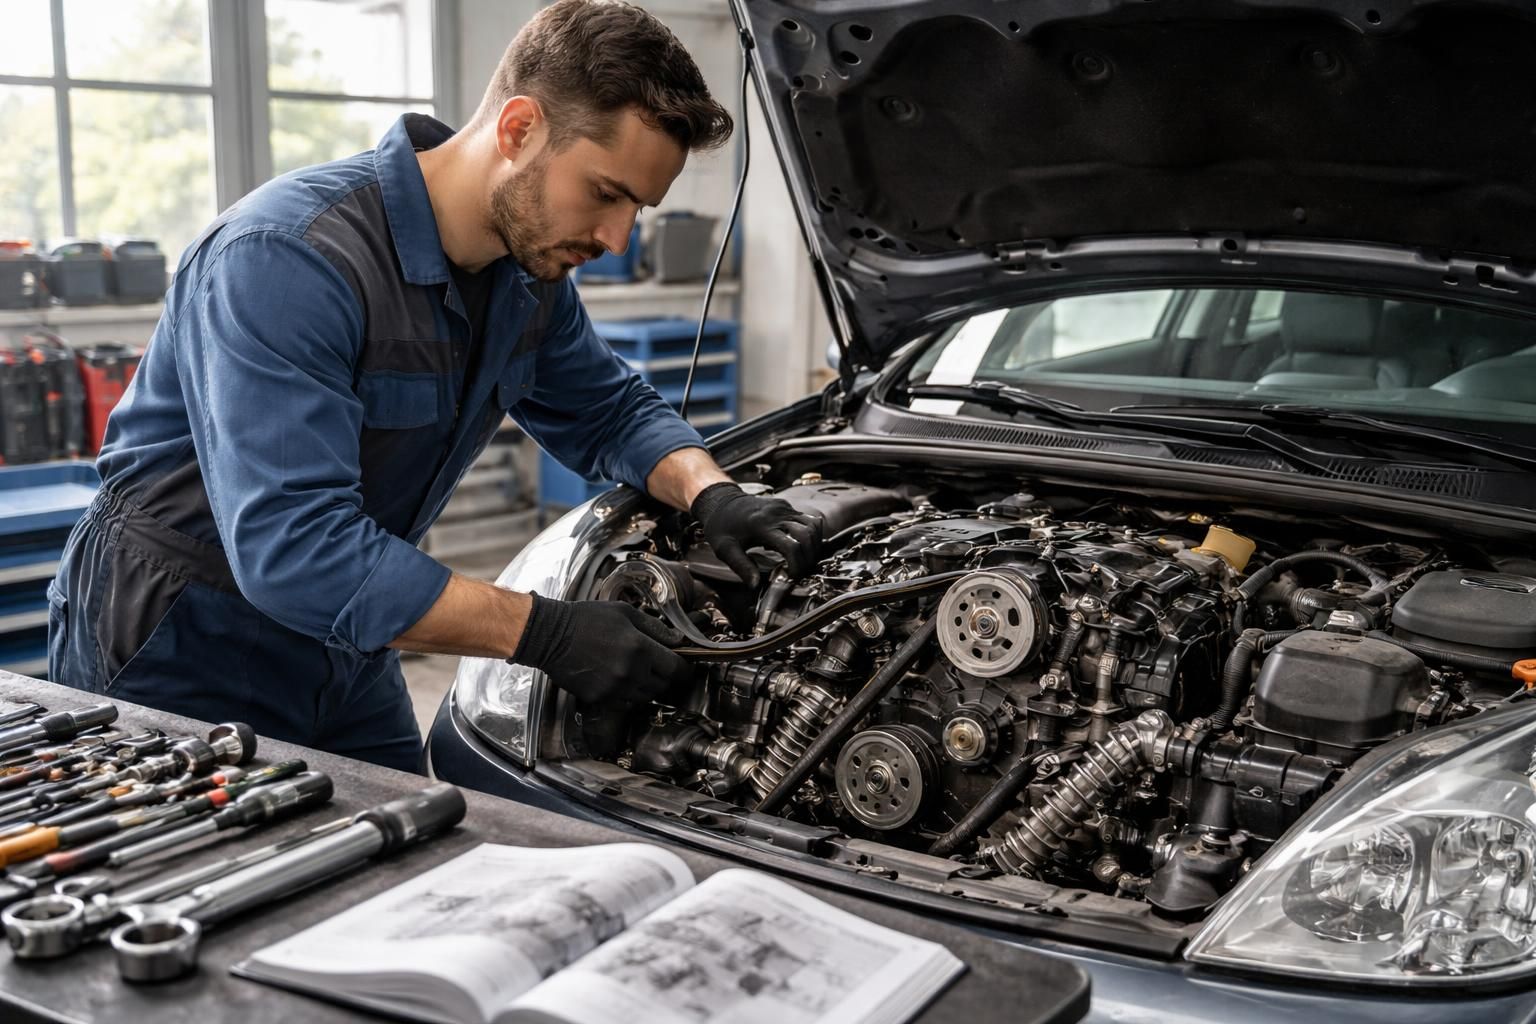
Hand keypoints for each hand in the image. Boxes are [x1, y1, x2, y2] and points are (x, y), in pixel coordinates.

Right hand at [511, 595, 690, 702]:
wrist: (550, 636)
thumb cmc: (586, 619)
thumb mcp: (624, 612)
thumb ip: (654, 627)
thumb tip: (676, 640)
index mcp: (640, 649)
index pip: (676, 669)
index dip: (683, 668)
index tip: (683, 666)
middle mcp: (630, 673)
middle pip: (662, 686)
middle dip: (663, 676)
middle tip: (655, 664)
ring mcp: (614, 689)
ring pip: (644, 697)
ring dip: (645, 686)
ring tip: (634, 670)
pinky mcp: (599, 699)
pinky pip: (623, 702)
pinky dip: (625, 693)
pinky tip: (615, 677)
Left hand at [691, 482, 820, 585]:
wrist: (720, 502)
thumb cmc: (721, 527)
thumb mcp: (725, 549)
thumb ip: (741, 567)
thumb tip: (755, 585)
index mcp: (761, 526)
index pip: (791, 546)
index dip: (797, 565)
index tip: (792, 577)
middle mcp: (776, 514)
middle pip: (807, 535)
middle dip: (809, 557)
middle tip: (801, 570)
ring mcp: (783, 507)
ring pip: (813, 525)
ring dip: (813, 545)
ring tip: (803, 559)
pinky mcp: (786, 506)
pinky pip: (807, 519)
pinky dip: (810, 534)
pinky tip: (799, 545)